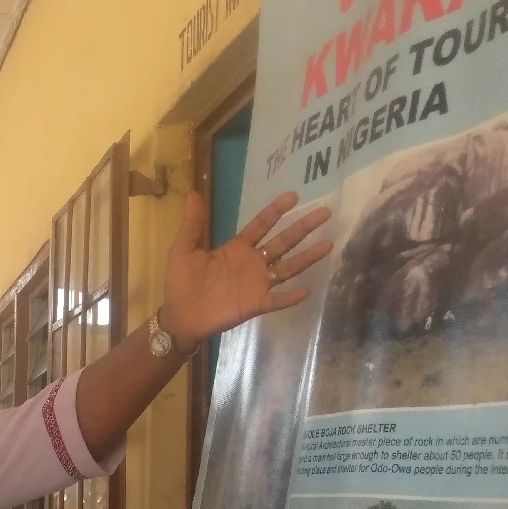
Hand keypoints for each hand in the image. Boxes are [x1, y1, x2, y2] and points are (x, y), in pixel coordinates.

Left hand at [161, 190, 332, 346]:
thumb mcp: (183, 249)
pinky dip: (290, 297)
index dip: (276, 211)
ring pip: (287, 267)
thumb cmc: (180, 283)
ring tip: (328, 244)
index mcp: (237, 248)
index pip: (261, 225)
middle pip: (282, 242)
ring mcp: (256, 284)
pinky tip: (306, 290)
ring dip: (307, 257)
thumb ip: (192, 223)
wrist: (179, 316)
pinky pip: (276, 300)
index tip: (293, 196)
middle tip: (324, 212)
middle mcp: (252, 263)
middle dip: (302, 228)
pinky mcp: (255, 304)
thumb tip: (192, 192)